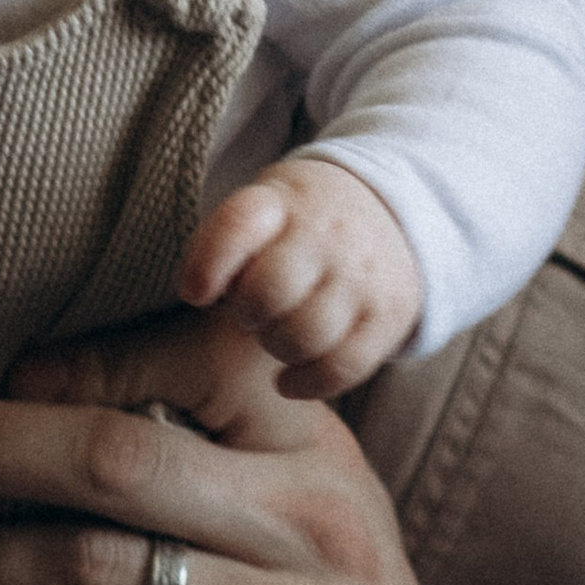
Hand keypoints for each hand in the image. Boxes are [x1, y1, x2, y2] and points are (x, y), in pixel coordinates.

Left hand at [176, 153, 424, 396]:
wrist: (389, 210)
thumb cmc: (298, 223)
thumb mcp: (261, 207)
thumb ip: (224, 243)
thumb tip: (197, 293)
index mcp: (281, 201)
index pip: (239, 224)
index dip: (208, 263)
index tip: (194, 293)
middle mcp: (325, 234)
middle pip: (268, 292)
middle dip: (247, 314)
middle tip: (253, 312)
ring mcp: (361, 275)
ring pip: (304, 336)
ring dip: (277, 347)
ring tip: (277, 335)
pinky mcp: (389, 315)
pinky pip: (343, 366)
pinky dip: (308, 383)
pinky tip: (287, 381)